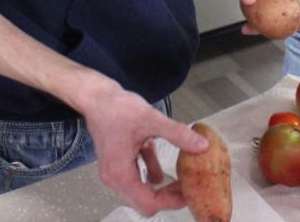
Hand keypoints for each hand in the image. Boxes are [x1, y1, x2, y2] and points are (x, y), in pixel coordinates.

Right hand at [77, 80, 208, 215]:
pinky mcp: (117, 161)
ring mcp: (115, 171)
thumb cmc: (117, 108)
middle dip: (168, 197)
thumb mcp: (151, 119)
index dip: (171, 202)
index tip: (189, 192)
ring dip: (161, 187)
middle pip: (145, 201)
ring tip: (181, 176)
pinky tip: (162, 158)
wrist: (96, 96)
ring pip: (142, 189)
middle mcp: (114, 178)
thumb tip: (202, 146)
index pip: (148, 203)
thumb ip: (177, 134)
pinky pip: (137, 174)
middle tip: (188, 185)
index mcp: (120, 174)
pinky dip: (150, 170)